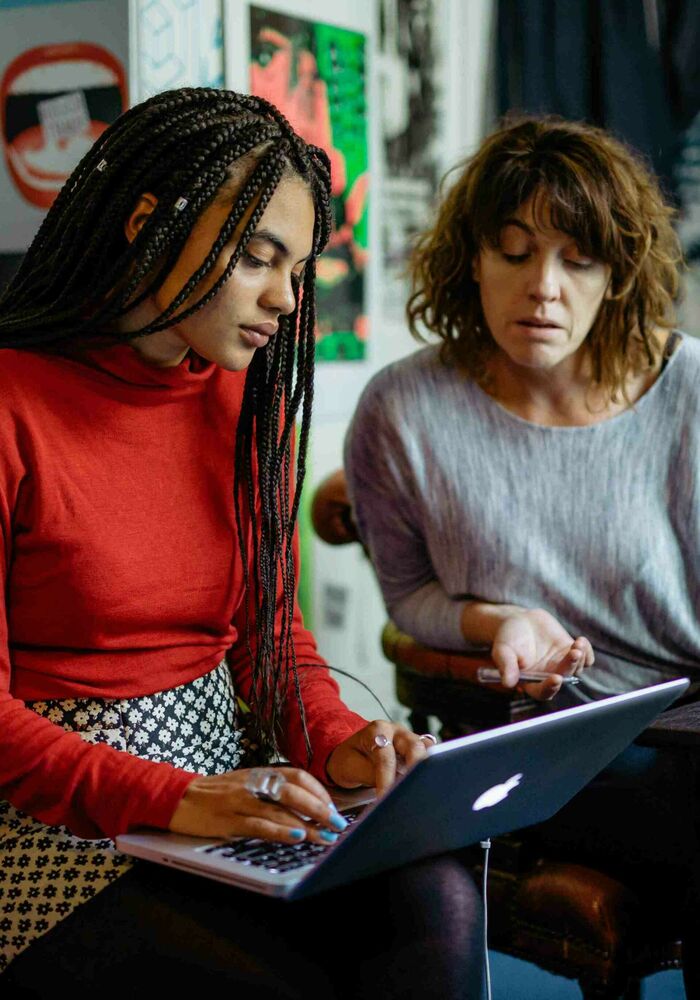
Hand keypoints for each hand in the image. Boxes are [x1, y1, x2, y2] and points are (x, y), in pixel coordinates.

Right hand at [168, 766, 345, 844]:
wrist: (176, 797)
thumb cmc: (213, 794)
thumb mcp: (244, 785)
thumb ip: (269, 791)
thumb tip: (302, 805)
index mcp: (259, 773)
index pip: (297, 776)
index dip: (318, 791)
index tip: (333, 806)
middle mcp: (253, 784)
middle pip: (294, 792)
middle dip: (320, 808)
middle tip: (337, 824)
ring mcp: (240, 801)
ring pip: (280, 810)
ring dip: (307, 824)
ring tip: (324, 837)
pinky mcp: (228, 820)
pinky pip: (258, 824)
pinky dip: (279, 830)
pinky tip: (295, 836)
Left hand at [325, 721, 433, 795]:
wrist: (349, 756)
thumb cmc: (348, 759)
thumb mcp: (351, 766)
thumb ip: (371, 775)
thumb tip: (389, 791)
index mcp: (378, 730)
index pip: (386, 758)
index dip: (387, 781)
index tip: (386, 799)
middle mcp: (398, 731)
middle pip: (414, 747)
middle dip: (416, 770)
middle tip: (414, 792)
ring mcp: (410, 739)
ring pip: (427, 751)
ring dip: (427, 770)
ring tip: (424, 791)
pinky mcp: (418, 751)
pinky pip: (429, 758)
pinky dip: (430, 771)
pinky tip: (429, 786)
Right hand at [491, 608, 593, 700]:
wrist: (519, 621)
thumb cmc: (508, 638)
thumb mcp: (502, 650)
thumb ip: (506, 666)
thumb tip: (508, 683)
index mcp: (531, 681)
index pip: (543, 691)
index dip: (550, 687)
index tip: (555, 678)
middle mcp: (548, 676)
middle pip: (564, 679)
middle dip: (570, 667)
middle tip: (573, 653)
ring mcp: (562, 664)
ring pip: (577, 669)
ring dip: (580, 658)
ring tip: (578, 643)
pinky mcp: (570, 652)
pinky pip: (586, 658)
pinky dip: (587, 652)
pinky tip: (581, 641)